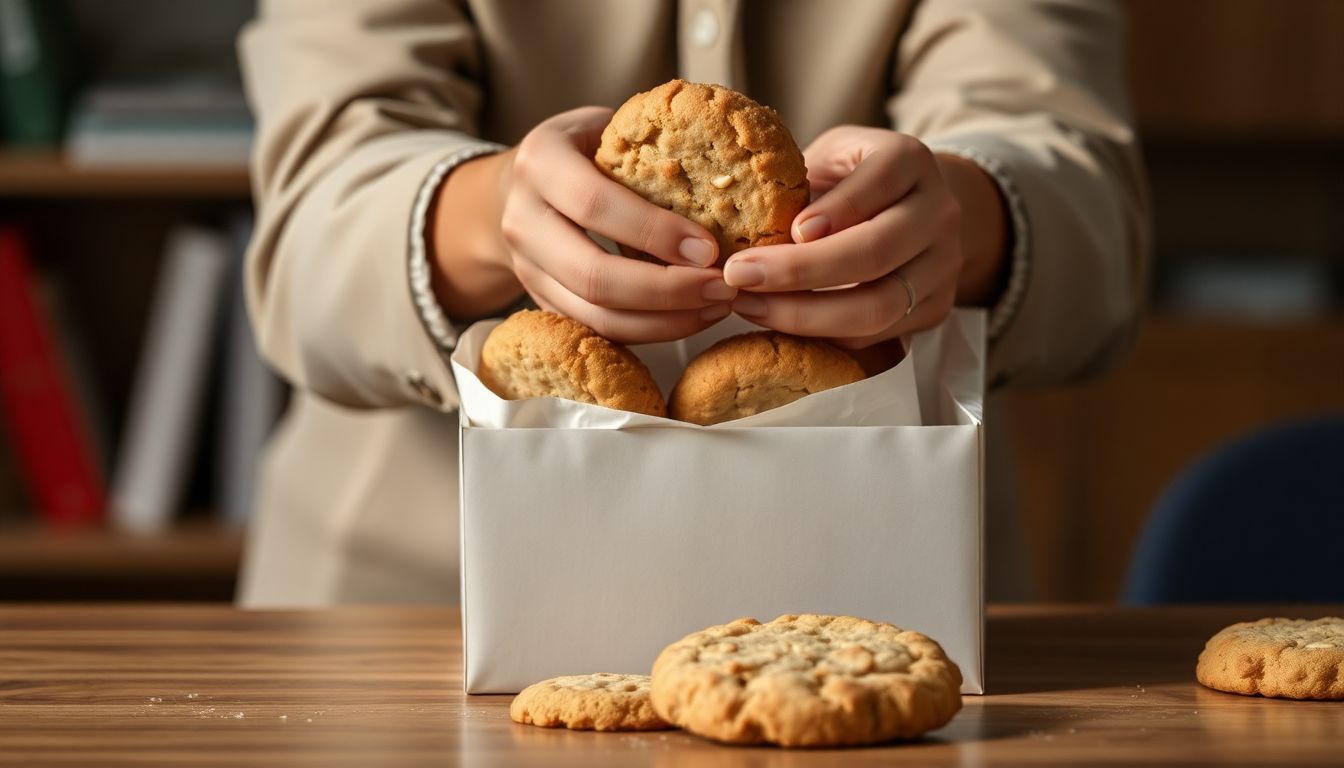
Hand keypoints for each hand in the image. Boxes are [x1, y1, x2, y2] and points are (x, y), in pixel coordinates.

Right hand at [496, 107, 737, 342]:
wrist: (524, 183)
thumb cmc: (589, 147)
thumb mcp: (612, 127)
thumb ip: (654, 147)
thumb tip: (738, 179)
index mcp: (539, 162)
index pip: (595, 204)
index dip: (655, 232)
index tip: (710, 248)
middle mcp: (521, 219)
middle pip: (592, 275)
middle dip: (666, 291)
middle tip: (723, 288)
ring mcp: (526, 268)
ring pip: (595, 315)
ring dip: (664, 321)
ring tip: (717, 307)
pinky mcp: (542, 302)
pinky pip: (598, 330)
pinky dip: (649, 331)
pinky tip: (691, 317)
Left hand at [722, 126, 966, 348]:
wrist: (910, 206)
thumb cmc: (848, 179)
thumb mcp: (826, 159)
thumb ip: (797, 183)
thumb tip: (738, 230)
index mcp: (910, 160)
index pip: (880, 181)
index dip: (837, 209)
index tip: (791, 231)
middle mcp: (939, 212)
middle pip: (877, 252)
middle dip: (801, 271)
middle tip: (740, 277)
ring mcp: (943, 265)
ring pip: (880, 305)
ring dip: (806, 315)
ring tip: (750, 305)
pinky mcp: (935, 308)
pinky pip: (878, 336)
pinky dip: (823, 336)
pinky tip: (778, 321)